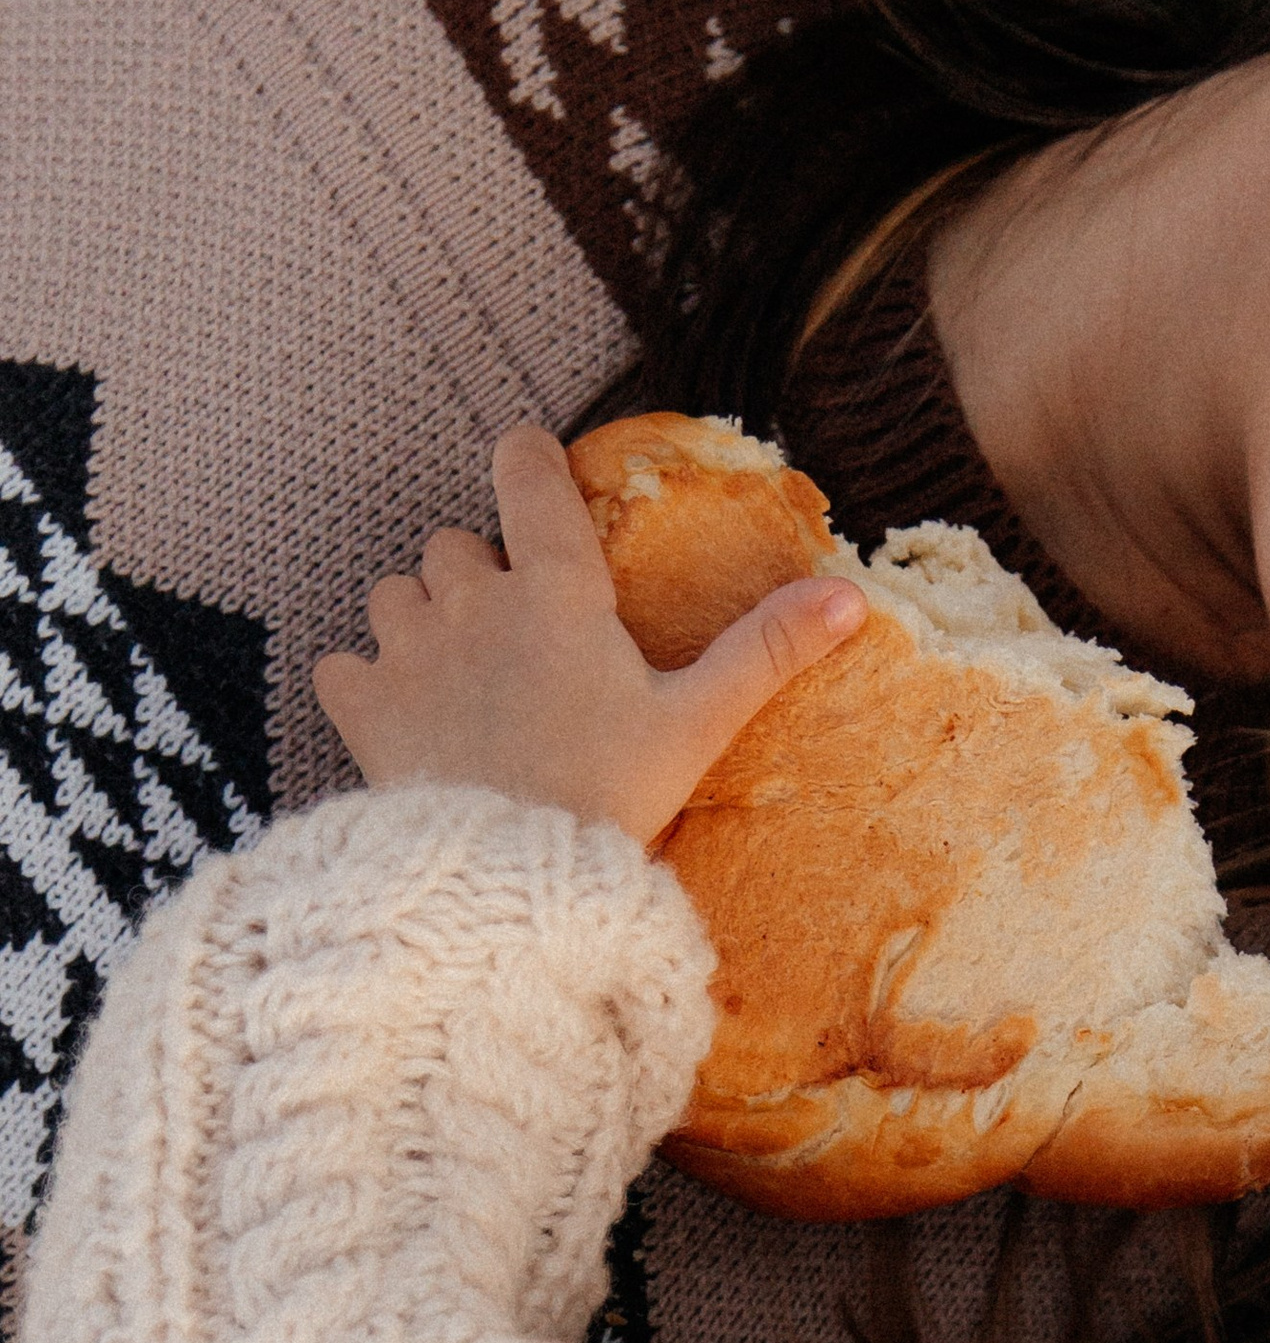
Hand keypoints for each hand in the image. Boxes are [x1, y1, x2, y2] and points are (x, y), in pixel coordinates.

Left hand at [316, 421, 866, 845]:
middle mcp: (471, 599)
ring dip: (421, 622)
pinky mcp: (361, 705)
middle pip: (456, 543)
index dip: (526, 458)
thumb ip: (765, 651)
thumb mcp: (697, 726)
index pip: (525, 473)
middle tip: (520, 639)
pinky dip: (367, 684)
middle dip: (480, 576)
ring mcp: (408, 649)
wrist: (507, 884)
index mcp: (556, 589)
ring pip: (396, 594)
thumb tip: (852, 595)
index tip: (532, 468)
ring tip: (462, 679)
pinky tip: (405, 720)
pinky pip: (344, 664)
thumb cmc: (608, 800)